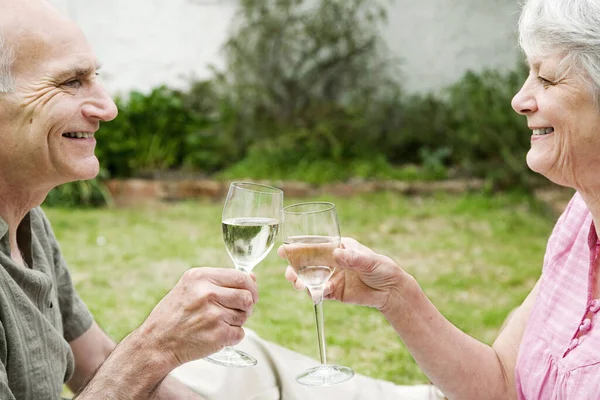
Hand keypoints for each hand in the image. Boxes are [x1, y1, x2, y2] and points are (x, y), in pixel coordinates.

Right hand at [138, 267, 257, 368]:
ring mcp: (214, 314)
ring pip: (244, 316)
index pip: (241, 277)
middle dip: (246, 306)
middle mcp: (207, 293)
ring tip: (217, 324)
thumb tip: (252, 277)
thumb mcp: (190, 287)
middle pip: (247, 297)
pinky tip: (216, 335)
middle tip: (235, 312)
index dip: (251, 287)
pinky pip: (240, 333)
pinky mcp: (218, 334)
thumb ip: (220, 281)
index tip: (250, 294)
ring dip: (236, 322)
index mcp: (201, 277)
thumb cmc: (174, 314)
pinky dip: (232, 337)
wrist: (156, 343)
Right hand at [281, 237, 406, 311]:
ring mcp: (332, 277)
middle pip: (307, 262)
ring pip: (309, 278)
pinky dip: (315, 294)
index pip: (315, 245)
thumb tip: (337, 255)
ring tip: (299, 286)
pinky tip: (315, 295)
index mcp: (338, 247)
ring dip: (301, 281)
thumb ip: (353, 258)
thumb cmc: (383, 268)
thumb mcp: (370, 261)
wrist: (392, 291)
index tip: (285, 250)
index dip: (298, 247)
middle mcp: (331, 261)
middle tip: (289, 274)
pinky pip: (319, 293)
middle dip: (295, 267)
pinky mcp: (334, 292)